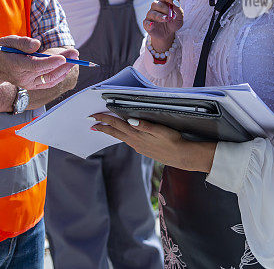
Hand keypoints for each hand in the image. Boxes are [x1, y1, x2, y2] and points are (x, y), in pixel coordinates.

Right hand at [0, 36, 74, 89]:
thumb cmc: (1, 52)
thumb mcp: (7, 41)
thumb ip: (22, 42)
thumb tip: (37, 44)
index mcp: (16, 66)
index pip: (36, 66)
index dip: (51, 62)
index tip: (64, 57)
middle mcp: (24, 77)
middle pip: (47, 72)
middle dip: (64, 63)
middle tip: (76, 54)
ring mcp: (29, 83)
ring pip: (50, 79)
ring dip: (65, 69)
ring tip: (75, 59)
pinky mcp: (32, 86)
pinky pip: (49, 82)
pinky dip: (59, 76)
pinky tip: (67, 67)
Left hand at [90, 113, 215, 171]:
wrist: (181, 156)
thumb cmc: (173, 141)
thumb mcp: (160, 130)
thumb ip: (145, 125)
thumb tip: (130, 120)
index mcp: (137, 134)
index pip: (116, 124)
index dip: (104, 120)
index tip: (93, 117)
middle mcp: (135, 141)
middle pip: (115, 132)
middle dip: (102, 127)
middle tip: (91, 124)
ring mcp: (138, 146)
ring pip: (120, 137)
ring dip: (110, 132)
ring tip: (102, 128)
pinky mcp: (143, 149)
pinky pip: (127, 141)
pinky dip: (120, 135)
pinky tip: (122, 135)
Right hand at [143, 0, 182, 51]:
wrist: (168, 34)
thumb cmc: (174, 23)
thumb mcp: (180, 17)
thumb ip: (179, 8)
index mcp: (164, 2)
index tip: (175, 2)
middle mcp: (156, 7)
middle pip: (156, 3)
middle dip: (165, 9)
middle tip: (172, 16)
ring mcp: (150, 15)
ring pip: (152, 13)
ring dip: (160, 16)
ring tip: (167, 20)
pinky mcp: (147, 24)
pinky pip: (146, 22)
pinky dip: (149, 24)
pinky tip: (153, 25)